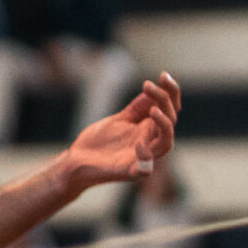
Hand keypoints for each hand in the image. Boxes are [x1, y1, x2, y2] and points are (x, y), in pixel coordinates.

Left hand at [62, 72, 180, 190]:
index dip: (171, 92)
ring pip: (167, 143)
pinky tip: (138, 145)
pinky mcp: (129, 171)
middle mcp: (150, 142)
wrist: (76, 161)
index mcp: (149, 129)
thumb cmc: (98, 142)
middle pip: (171, 121)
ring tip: (153, 109)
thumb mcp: (119, 119)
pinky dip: (146, 157)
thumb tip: (152, 91)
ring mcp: (141, 158)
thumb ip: (137, 108)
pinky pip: (145, 169)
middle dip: (164, 100)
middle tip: (148, 85)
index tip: (163, 75)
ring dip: (164, 124)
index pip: (170, 109)